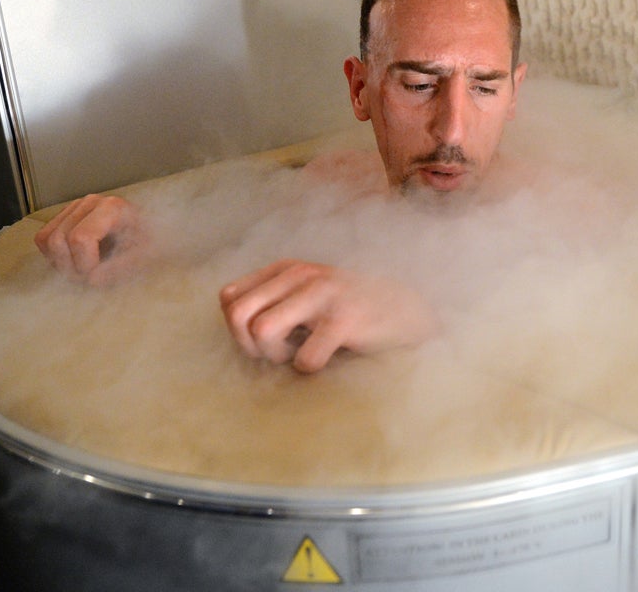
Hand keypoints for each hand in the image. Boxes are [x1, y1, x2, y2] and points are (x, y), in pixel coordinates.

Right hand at [33, 194, 142, 284]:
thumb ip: (119, 269)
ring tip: (84, 270)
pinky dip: (55, 256)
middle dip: (71, 267)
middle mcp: (90, 203)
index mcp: (111, 208)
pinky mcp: (66, 216)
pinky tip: (75, 261)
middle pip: (58, 240)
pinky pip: (44, 238)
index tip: (99, 276)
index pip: (80, 239)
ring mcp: (75, 207)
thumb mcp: (144, 258)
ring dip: (61, 263)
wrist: (154, 232)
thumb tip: (91, 279)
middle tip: (90, 278)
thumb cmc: (151, 243)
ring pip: (46, 239)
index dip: (85, 264)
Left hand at [219, 259, 437, 372]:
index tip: (264, 340)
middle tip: (277, 353)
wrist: (407, 310)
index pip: (229, 298)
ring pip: (261, 331)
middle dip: (249, 345)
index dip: (238, 328)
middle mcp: (301, 275)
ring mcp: (324, 295)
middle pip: (238, 314)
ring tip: (298, 354)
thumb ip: (271, 300)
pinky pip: (303, 358)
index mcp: (287, 269)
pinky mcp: (345, 320)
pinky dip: (309, 368)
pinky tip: (326, 359)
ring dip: (276, 356)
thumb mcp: (307, 293)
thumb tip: (232, 320)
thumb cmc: (350, 309)